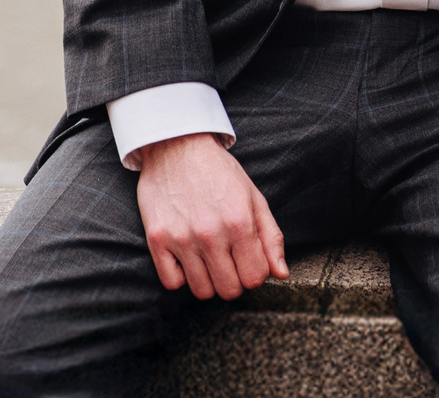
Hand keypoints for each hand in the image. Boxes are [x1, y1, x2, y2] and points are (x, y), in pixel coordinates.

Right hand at [134, 132, 288, 300]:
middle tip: (229, 261)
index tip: (248, 261)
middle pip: (229, 290)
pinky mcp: (157, 239)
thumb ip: (271, 237)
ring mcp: (181, 238)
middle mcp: (210, 233)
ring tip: (208, 258)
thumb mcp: (253, 197)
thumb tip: (281, 273)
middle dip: (234, 280)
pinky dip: (181, 277)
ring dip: (208, 280)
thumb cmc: (218, 171)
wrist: (177, 146)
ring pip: (201, 291)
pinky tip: (186, 258)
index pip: (255, 277)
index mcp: (239, 222)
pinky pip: (172, 283)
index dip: (255, 273)